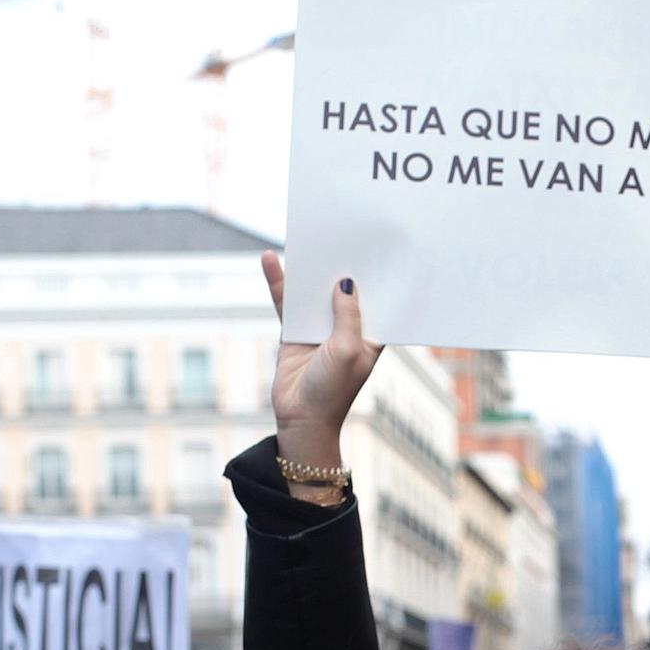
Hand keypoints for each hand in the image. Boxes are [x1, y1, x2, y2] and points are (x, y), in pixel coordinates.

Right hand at [262, 251, 381, 470]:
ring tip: (307, 237)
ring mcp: (320, 328)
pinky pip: (287, 302)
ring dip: (310, 269)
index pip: (377, 299)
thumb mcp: (348, 349)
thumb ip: (348, 315)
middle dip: (342, 264)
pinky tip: (269, 260)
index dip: (378, 276)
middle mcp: (347, 328)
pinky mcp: (295, 332)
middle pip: (344, 289)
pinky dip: (278, 282)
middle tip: (341, 231)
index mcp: (370, 334)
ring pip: (314, 291)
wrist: (301, 418)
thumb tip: (346, 283)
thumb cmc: (334, 390)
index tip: (380, 247)